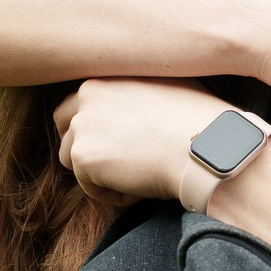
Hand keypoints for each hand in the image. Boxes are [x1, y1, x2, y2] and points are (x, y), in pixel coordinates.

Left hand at [53, 79, 230, 207]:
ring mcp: (82, 124)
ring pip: (73, 160)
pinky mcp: (83, 156)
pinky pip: (90, 187)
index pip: (78, 102)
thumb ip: (141, 90)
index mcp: (108, 75)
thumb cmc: (201, 119)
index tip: (115, 141)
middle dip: (84, 147)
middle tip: (116, 164)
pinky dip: (114, 194)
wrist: (205, 145)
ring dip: (100, 173)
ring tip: (138, 176)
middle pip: (64, 128)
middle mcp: (88, 94)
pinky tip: (142, 187)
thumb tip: (144, 104)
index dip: (94, 125)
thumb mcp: (172, 85)